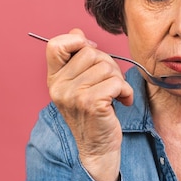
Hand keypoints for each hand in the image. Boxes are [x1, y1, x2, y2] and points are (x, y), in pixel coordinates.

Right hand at [45, 28, 133, 180]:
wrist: (98, 148)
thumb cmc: (94, 114)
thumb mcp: (80, 84)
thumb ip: (77, 59)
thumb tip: (77, 32)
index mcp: (54, 78)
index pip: (56, 44)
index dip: (77, 42)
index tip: (91, 54)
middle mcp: (59, 86)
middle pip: (91, 52)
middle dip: (108, 64)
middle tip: (110, 83)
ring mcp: (73, 95)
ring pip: (107, 66)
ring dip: (119, 80)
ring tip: (115, 95)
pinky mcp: (91, 104)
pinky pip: (116, 82)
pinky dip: (126, 91)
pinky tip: (123, 102)